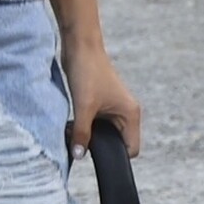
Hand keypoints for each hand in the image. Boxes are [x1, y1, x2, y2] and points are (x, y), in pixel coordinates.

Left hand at [62, 40, 141, 159]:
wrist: (80, 45)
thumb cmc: (87, 71)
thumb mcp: (83, 107)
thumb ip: (82, 134)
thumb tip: (78, 156)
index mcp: (130, 114)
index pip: (131, 149)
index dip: (115, 157)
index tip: (96, 158)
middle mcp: (126, 112)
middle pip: (117, 143)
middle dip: (100, 147)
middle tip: (80, 144)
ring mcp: (113, 108)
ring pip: (105, 133)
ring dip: (91, 136)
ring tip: (74, 133)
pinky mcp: (100, 103)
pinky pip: (96, 123)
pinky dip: (85, 127)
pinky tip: (72, 125)